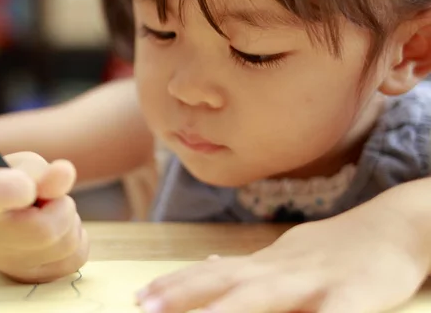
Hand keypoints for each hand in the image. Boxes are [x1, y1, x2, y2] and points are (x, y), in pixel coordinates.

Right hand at [0, 151, 87, 282]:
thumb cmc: (9, 184)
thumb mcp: (21, 167)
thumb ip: (40, 171)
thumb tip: (66, 173)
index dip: (13, 189)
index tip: (27, 185)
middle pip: (45, 230)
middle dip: (61, 206)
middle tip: (47, 199)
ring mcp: (10, 265)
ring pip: (67, 243)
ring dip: (69, 221)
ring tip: (48, 213)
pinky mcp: (33, 278)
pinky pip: (76, 256)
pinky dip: (75, 238)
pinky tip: (56, 230)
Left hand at [136, 210, 428, 312]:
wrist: (391, 227)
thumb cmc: (333, 249)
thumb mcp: (285, 255)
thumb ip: (247, 266)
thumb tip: (208, 266)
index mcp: (266, 266)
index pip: (211, 274)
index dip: (175, 285)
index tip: (140, 297)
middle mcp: (282, 271)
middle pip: (226, 283)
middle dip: (182, 295)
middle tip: (144, 307)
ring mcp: (315, 282)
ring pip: (265, 296)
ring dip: (227, 311)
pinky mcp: (353, 296)